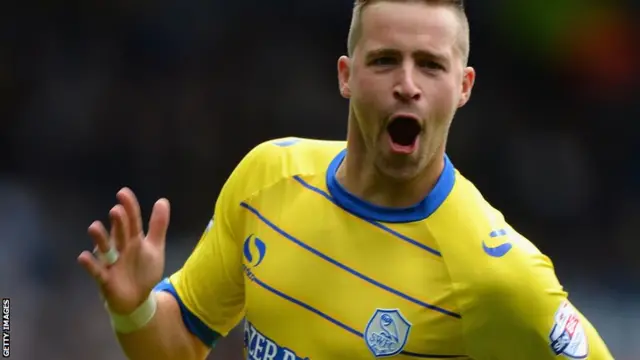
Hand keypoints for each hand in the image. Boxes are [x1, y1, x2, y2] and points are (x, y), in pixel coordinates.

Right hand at [78, 187, 169, 314]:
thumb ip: (158, 225)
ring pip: (104, 248)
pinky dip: (90, 265)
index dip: (128, 207)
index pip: (131, 220)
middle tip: (116, 210)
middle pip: (119, 232)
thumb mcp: (154, 247)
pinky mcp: (105, 279)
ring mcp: (111, 263)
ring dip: (99, 238)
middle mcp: (119, 248)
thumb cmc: (143, 270)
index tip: (123, 193)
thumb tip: (162, 200)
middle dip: (117, 222)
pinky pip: (96, 271)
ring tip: (94, 227)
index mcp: (132, 239)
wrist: (138, 299)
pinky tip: (84, 256)